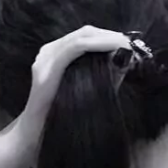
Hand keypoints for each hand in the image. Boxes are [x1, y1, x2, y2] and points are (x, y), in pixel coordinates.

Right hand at [17, 26, 131, 145]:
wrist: (35, 135)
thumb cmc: (62, 116)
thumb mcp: (88, 89)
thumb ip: (106, 73)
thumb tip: (128, 58)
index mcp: (56, 55)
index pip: (86, 37)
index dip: (109, 36)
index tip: (130, 44)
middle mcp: (49, 52)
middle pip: (85, 32)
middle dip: (111, 35)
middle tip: (131, 44)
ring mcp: (46, 58)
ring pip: (82, 36)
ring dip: (107, 38)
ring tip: (125, 45)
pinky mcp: (47, 69)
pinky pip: (76, 47)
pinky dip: (97, 44)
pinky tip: (113, 47)